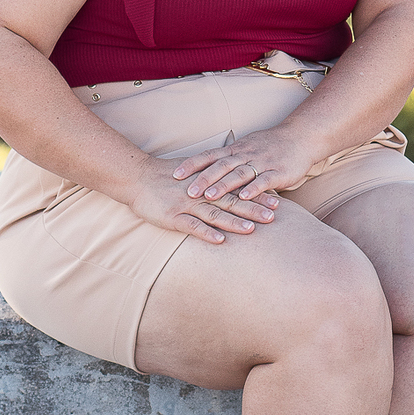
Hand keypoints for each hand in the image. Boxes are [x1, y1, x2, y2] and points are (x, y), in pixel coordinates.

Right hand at [128, 158, 281, 245]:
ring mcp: (186, 205)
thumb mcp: (193, 174)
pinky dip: (206, 233)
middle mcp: (200, 193)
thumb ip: (212, 180)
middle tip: (273, 216)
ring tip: (252, 230)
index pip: (236, 189)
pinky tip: (220, 240)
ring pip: (214, 214)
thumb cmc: (165, 176)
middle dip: (252, 209)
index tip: (276, 201)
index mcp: (207, 183)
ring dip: (234, 222)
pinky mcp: (172, 217)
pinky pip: (191, 226)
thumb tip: (233, 185)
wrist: (137, 177)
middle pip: (231, 201)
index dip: (256, 195)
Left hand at [172, 129, 315, 203]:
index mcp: (237, 149)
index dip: (192, 164)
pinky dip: (253, 189)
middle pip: (221, 165)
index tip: (175, 174)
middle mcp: (246, 154)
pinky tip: (243, 198)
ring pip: (239, 173)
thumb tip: (207, 169)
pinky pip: (264, 180)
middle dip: (204, 178)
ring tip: (209, 196)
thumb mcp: (247, 147)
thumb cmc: (272, 145)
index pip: (210, 155)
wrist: (301, 137)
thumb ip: (230, 158)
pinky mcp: (277, 172)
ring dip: (224, 185)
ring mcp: (262, 162)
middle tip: (187, 191)